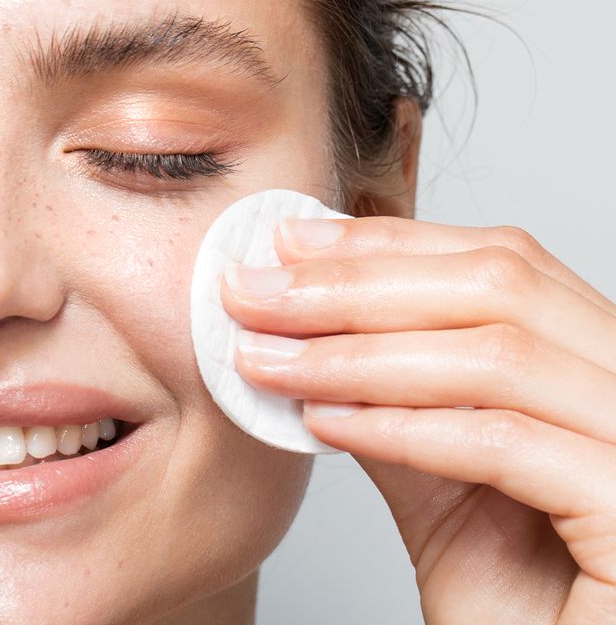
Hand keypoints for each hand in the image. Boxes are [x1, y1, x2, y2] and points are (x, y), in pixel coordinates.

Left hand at [223, 216, 615, 623]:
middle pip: (499, 289)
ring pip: (496, 356)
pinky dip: (398, 426)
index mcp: (605, 369)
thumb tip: (312, 325)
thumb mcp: (441, 486)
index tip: (288, 244)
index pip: (504, 266)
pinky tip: (321, 424)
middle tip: (251, 293)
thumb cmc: (520, 611)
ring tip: (265, 361)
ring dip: (355, 353)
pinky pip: (502, 443)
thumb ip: (400, 401)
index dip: (387, 245)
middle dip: (354, 285)